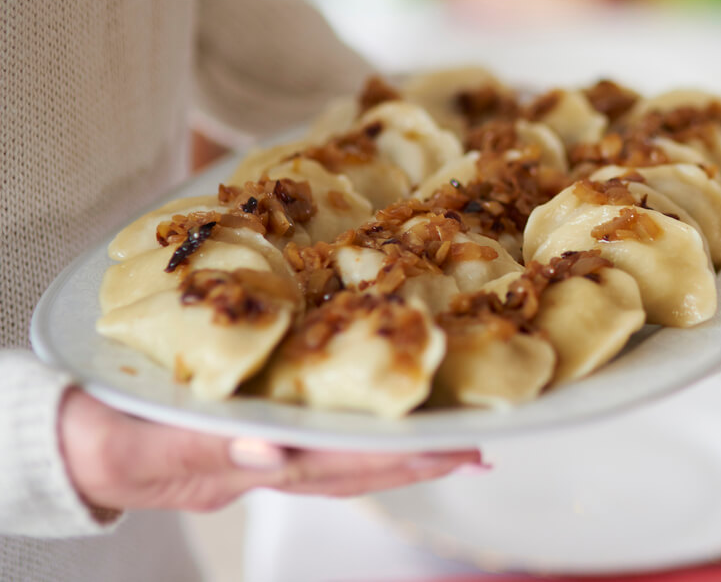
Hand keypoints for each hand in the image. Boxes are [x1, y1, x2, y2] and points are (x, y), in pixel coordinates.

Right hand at [59, 388, 481, 513]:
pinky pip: (320, 437)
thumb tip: (271, 451)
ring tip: (456, 444)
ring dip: (401, 453)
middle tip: (473, 451)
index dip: (387, 457)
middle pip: (354, 467)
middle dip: (414, 461)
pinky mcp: (259, 432)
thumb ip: (204, 449)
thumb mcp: (142, 444)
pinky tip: (394, 422)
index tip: (440, 450)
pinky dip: (360, 433)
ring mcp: (265, 452)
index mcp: (245, 464)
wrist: (77, 440)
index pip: (331, 465)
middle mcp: (267, 463)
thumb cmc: (107, 438)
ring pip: (345, 459)